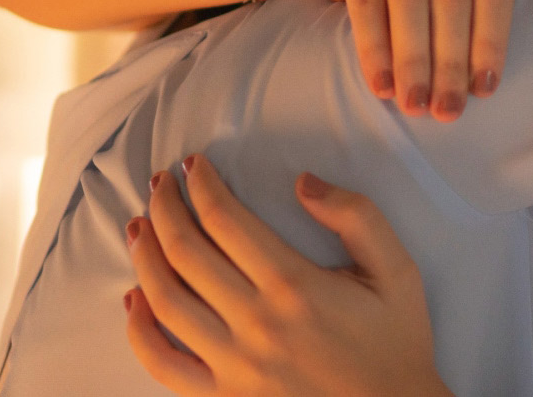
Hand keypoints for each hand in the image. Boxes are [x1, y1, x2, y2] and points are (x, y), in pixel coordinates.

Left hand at [123, 154, 452, 396]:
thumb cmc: (395, 344)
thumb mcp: (397, 271)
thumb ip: (357, 216)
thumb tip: (303, 183)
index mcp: (294, 286)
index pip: (225, 220)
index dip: (201, 185)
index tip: (193, 166)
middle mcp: (256, 323)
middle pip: (186, 252)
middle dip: (165, 208)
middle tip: (159, 185)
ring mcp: (234, 365)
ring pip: (166, 301)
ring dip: (145, 257)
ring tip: (140, 227)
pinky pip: (164, 364)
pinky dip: (139, 331)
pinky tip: (134, 300)